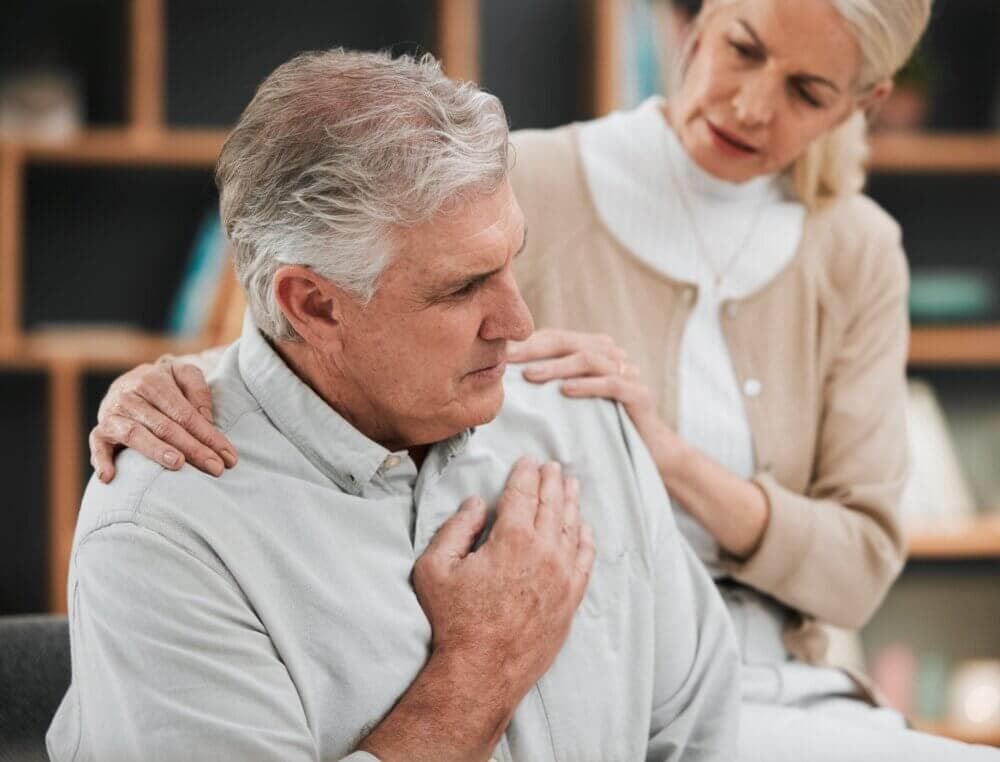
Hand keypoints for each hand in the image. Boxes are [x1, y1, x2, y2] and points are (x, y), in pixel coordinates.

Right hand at [90, 357, 236, 481]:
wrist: (130, 379)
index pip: (185, 413)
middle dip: (193, 449)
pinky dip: (101, 460)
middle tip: (215, 468)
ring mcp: (113, 413)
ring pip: (135, 435)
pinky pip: (97, 445)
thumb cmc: (166, 383)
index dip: (209, 435)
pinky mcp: (101, 430)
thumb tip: (206, 418)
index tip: (228, 456)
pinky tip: (109, 476)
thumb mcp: (184, 374)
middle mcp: (130, 395)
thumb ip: (197, 389)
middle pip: (165, 426)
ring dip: (156, 451)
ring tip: (178, 464)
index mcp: (154, 380)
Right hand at [412, 458, 594, 702]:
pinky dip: (586, 539)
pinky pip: (585, 560)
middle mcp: (545, 552)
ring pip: (572, 528)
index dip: (525, 473)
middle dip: (552, 481)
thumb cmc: (454, 620)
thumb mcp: (435, 568)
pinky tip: (584, 528)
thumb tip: (475, 504)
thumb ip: (455, 529)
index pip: (523, 494)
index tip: (528, 461)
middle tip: (553, 466)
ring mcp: (562, 577)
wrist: (482, 671)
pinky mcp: (571, 600)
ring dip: (571, 502)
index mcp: (512, 538)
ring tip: (571, 484)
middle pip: (553, 504)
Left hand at [507, 329, 682, 476]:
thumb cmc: (606, 425)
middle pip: (570, 342)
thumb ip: (555, 384)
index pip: (558, 338)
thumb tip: (511, 379)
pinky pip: (612, 384)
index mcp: (597, 351)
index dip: (529, 342)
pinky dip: (587, 385)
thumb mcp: (577, 402)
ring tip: (530, 376)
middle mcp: (614, 356)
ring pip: (588, 359)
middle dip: (536, 349)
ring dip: (556, 366)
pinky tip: (565, 391)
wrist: (652, 449)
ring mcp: (630, 372)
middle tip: (508, 359)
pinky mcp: (640, 394)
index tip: (500, 352)